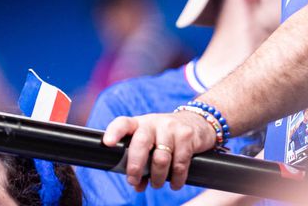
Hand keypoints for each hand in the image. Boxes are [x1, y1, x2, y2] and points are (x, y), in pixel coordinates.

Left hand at [103, 110, 217, 191]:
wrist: (199, 122)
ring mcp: (172, 128)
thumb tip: (137, 185)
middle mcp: (154, 123)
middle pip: (141, 143)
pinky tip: (175, 183)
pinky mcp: (187, 136)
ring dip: (157, 177)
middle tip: (133, 180)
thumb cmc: (167, 137)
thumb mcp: (152, 142)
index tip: (108, 143)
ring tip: (157, 184)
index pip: (123, 123)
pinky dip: (176, 179)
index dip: (114, 132)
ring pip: (161, 158)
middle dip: (135, 166)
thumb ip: (142, 162)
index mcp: (140, 124)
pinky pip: (179, 163)